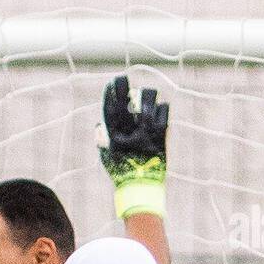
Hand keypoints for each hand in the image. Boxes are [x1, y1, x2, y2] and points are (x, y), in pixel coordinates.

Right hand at [96, 74, 168, 219]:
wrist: (141, 185)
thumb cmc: (122, 172)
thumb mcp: (107, 156)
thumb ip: (102, 139)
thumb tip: (99, 124)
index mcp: (115, 132)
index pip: (110, 106)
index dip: (110, 92)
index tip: (111, 82)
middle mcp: (130, 128)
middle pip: (127, 98)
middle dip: (123, 85)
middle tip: (124, 78)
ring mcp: (147, 128)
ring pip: (149, 98)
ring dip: (146, 95)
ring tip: (146, 97)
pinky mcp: (162, 132)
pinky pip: (164, 110)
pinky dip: (161, 109)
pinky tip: (158, 112)